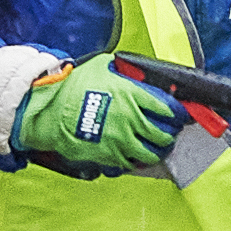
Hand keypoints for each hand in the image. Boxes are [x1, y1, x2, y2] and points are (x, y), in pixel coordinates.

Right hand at [14, 58, 179, 174]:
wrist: (49, 112)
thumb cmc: (71, 88)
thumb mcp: (100, 66)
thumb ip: (122, 69)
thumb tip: (133, 70)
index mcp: (133, 95)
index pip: (169, 108)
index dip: (179, 113)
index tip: (180, 115)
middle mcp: (131, 119)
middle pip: (164, 133)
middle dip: (171, 134)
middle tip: (170, 132)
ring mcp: (121, 140)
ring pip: (152, 153)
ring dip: (158, 151)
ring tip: (157, 148)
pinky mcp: (109, 156)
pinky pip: (132, 164)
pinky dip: (136, 162)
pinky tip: (135, 156)